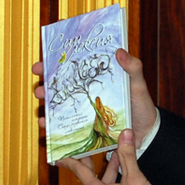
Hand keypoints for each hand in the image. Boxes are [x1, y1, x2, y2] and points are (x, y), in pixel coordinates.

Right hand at [32, 50, 156, 144]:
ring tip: (41, 111)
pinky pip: (66, 128)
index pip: (70, 69)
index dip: (52, 66)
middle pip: (59, 89)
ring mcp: (84, 113)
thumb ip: (133, 68)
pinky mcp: (85, 130)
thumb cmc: (141, 106)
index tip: (41, 66)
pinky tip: (46, 128)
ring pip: (58, 108)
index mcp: (94, 80)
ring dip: (46, 109)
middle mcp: (85, 95)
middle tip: (38, 90)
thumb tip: (120, 51)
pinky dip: (53, 128)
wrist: (146, 133)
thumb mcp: (138, 85)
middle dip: (44, 88)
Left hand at [58, 129, 161, 184]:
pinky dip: (115, 181)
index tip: (60, 157)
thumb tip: (125, 135)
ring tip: (117, 157)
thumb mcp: (135, 178)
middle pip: (92, 179)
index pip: (81, 173)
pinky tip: (125, 176)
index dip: (71, 162)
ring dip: (109, 171)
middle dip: (92, 163)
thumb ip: (128, 155)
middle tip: (88, 150)